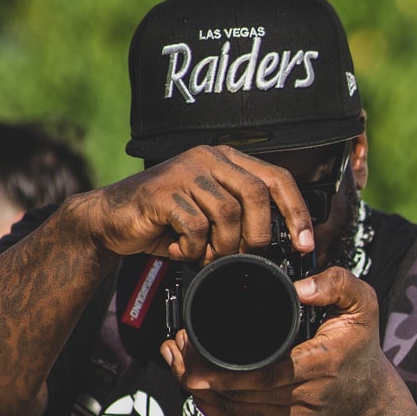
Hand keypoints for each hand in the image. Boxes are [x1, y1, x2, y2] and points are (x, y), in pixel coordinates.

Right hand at [77, 146, 314, 264]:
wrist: (111, 221)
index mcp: (225, 159)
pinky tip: (179, 251)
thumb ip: (240, 218)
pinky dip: (193, 249)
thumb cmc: (164, 223)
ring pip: (228, 214)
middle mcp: (208, 158)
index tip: (306, 243)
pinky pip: (196, 227)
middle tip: (243, 257)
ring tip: (204, 255)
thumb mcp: (209, 216)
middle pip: (256, 195)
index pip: (277, 178)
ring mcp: (185, 172)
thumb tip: (280, 244)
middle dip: (257, 235)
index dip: (297, 211)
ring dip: (221, 247)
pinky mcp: (162, 192)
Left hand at [161, 262, 392, 415]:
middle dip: (201, 374)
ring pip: (234, 411)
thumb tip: (300, 288)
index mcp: (320, 363)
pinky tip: (195, 391)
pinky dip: (212, 411)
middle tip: (177, 349)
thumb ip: (336, 284)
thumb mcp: (363, 305)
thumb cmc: (360, 346)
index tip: (195, 359)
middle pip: (241, 394)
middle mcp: (304, 396)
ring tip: (177, 362)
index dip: (227, 372)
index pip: (266, 374)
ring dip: (200, 391)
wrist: (368, 396)